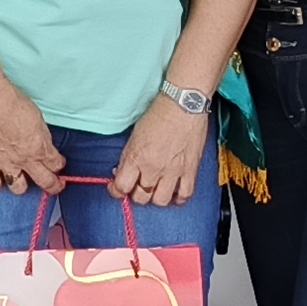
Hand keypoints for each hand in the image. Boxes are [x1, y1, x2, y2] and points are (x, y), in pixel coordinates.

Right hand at [0, 78, 63, 194]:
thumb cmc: (13, 103)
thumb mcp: (38, 118)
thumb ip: (41, 135)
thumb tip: (42, 142)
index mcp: (40, 147)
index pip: (56, 164)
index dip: (59, 164)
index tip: (58, 162)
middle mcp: (25, 160)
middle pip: (45, 181)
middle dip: (53, 185)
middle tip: (55, 185)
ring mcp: (6, 164)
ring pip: (19, 188)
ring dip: (23, 185)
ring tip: (23, 180)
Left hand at [113, 92, 204, 209]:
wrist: (184, 104)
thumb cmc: (160, 114)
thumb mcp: (135, 135)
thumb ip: (129, 157)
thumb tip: (123, 172)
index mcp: (136, 157)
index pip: (122, 187)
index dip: (116, 191)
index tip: (117, 188)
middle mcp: (153, 168)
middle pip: (140, 197)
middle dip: (136, 194)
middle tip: (138, 186)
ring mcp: (173, 171)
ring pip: (160, 200)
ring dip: (156, 197)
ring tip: (156, 189)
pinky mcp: (190, 170)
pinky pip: (185, 195)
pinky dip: (179, 198)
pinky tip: (175, 192)